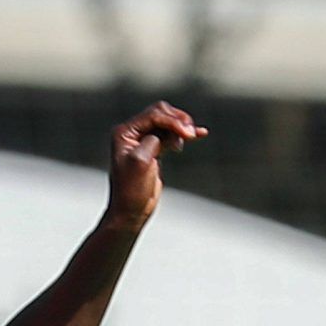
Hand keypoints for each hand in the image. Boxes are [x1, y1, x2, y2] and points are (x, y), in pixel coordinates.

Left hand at [102, 102, 205, 233]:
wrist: (130, 212)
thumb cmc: (131, 190)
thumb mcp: (141, 161)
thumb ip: (153, 140)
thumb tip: (166, 132)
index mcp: (125, 132)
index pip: (153, 115)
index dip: (172, 121)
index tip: (188, 134)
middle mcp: (132, 133)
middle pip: (161, 113)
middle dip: (178, 120)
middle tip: (191, 134)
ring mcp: (144, 141)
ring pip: (168, 123)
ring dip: (182, 127)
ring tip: (193, 137)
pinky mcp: (154, 150)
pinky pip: (171, 135)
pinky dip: (184, 134)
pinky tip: (200, 134)